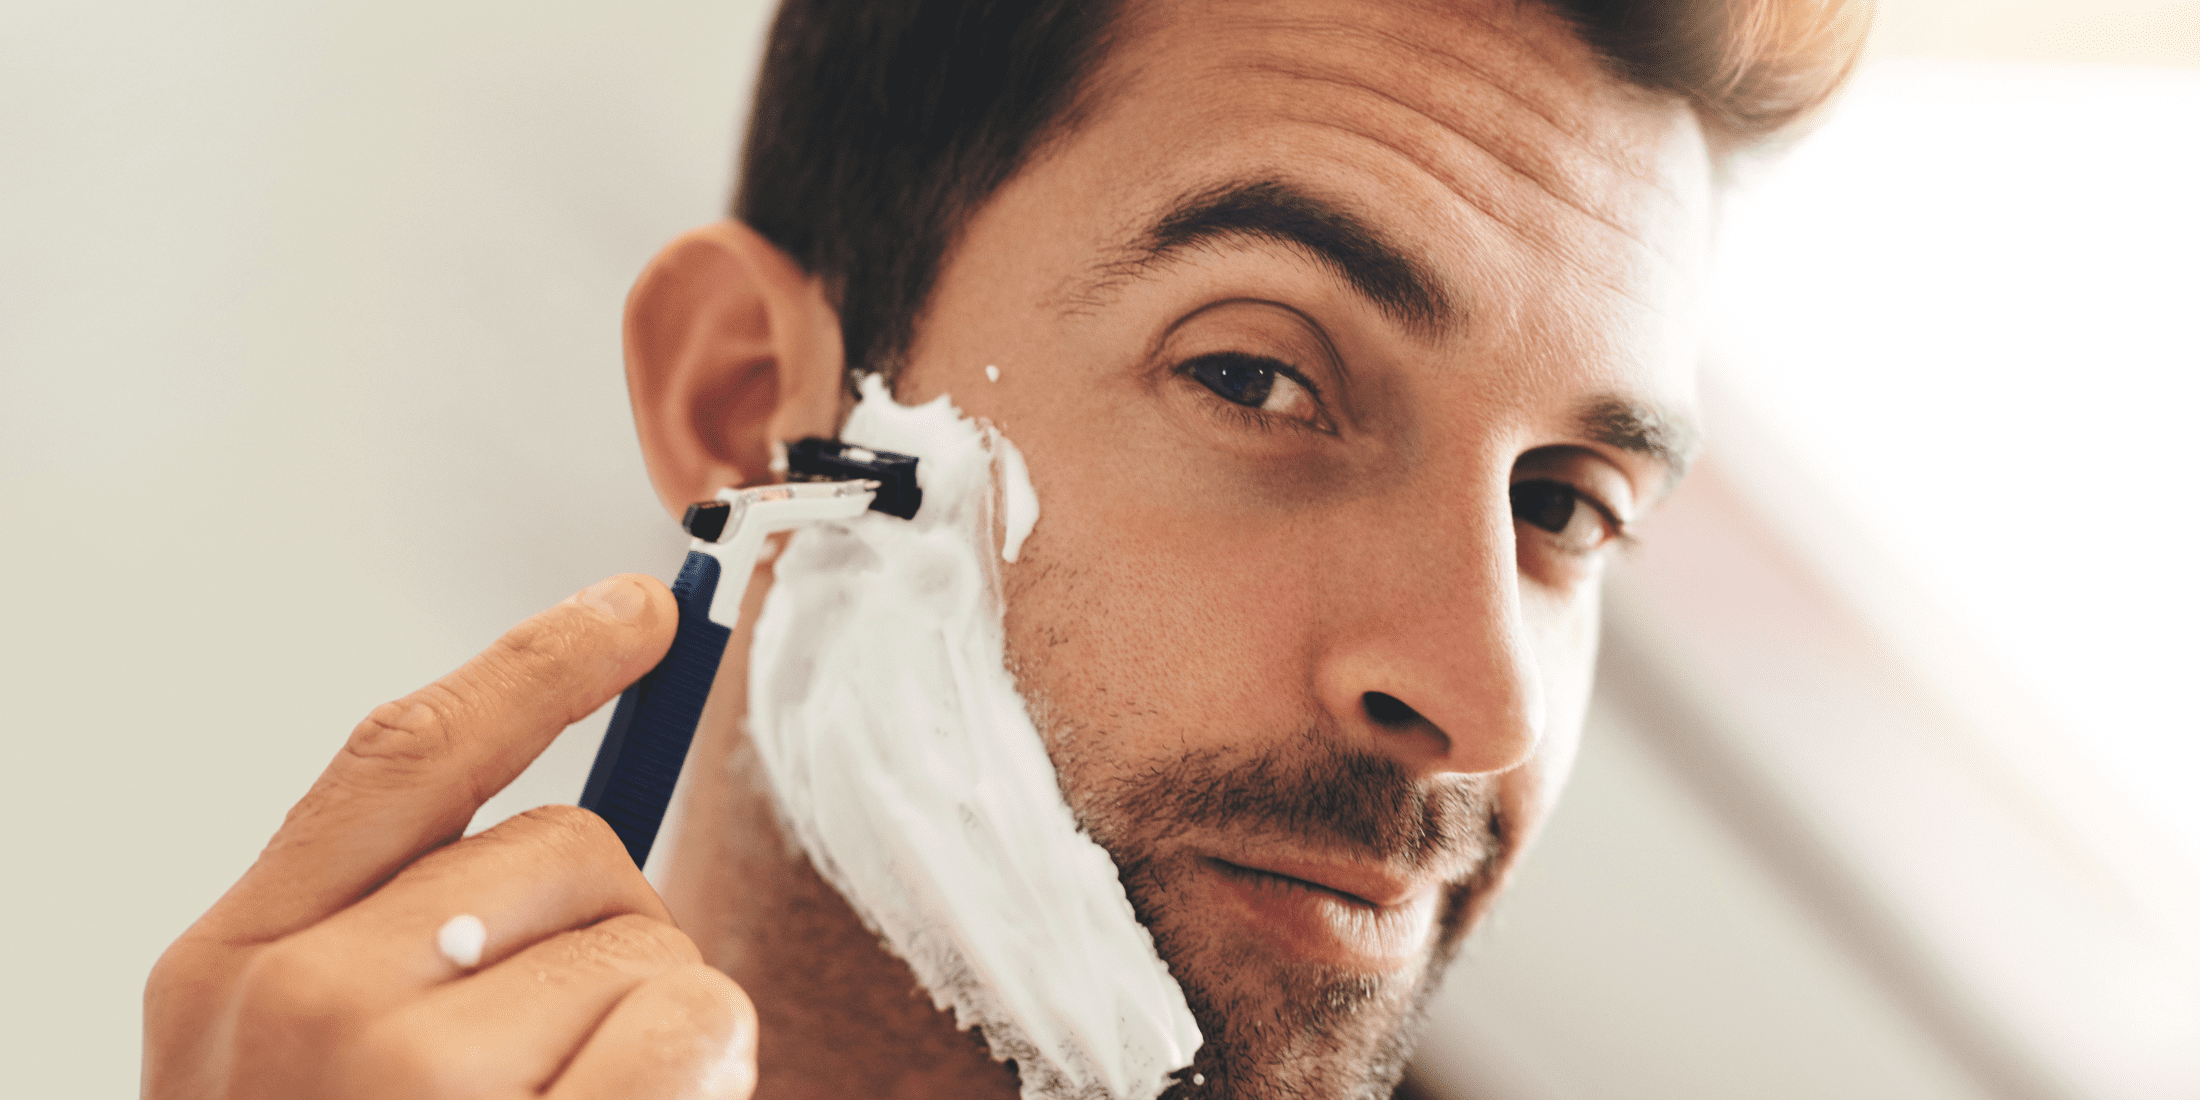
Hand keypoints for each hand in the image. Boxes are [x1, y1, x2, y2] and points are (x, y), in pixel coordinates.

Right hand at [145, 576, 755, 1099]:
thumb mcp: (290, 1064)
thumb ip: (393, 948)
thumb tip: (575, 859)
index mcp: (234, 966)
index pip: (405, 754)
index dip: (538, 666)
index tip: (638, 607)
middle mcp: (307, 999)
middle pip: (570, 843)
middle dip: (613, 932)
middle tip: (567, 1063)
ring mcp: (411, 1073)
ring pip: (647, 939)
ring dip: (657, 1021)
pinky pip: (697, 1018)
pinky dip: (705, 1069)